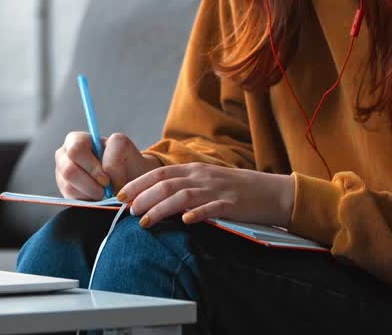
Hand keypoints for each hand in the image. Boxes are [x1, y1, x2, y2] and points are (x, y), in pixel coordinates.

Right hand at [55, 131, 159, 200]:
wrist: (128, 179)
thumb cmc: (124, 160)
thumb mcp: (124, 148)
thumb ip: (115, 156)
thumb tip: (104, 178)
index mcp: (75, 140)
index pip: (76, 151)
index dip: (92, 167)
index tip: (107, 179)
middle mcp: (64, 156)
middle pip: (69, 171)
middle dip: (91, 184)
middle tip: (106, 190)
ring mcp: (61, 175)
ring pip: (70, 188)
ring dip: (91, 194)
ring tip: (104, 192)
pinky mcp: (64, 192)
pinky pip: (72, 200)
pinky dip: (88, 202)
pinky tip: (97, 196)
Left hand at [116, 163, 293, 228]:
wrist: (271, 191)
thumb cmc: (235, 189)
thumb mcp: (206, 181)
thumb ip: (184, 186)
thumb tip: (154, 198)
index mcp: (194, 170)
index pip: (159, 174)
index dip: (138, 184)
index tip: (120, 196)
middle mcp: (202, 177)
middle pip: (166, 184)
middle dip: (143, 197)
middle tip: (128, 211)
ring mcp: (216, 190)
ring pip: (182, 196)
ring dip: (160, 208)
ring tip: (145, 221)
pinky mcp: (232, 204)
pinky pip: (212, 208)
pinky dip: (197, 213)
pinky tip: (185, 221)